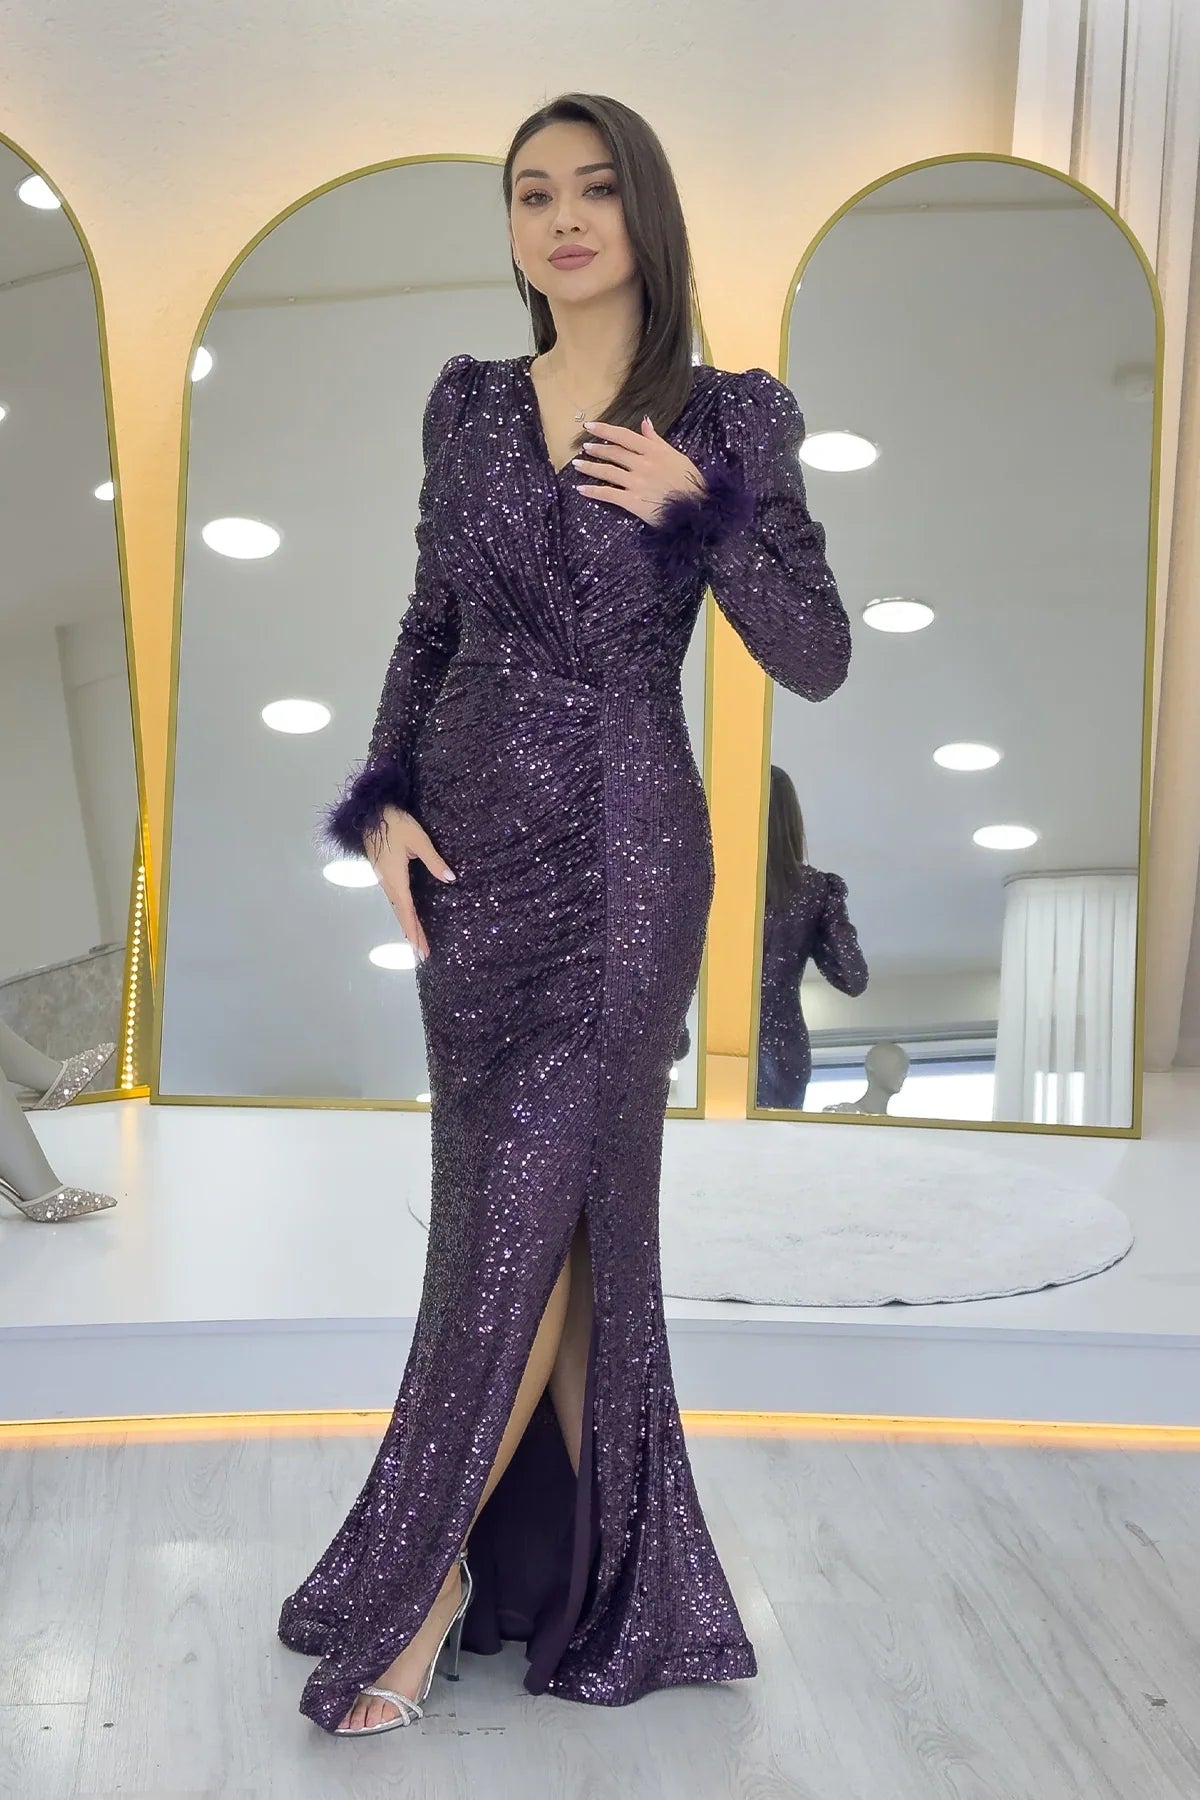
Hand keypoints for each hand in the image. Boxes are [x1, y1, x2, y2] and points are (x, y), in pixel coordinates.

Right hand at [363, 804, 455, 960]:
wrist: (372, 812)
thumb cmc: (395, 823)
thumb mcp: (419, 840)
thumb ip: (434, 861)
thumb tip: (450, 879)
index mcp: (395, 877)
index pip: (406, 910)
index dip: (414, 930)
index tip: (419, 949)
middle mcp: (387, 882)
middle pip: (401, 913)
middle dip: (412, 933)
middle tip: (421, 953)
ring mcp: (383, 877)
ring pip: (396, 906)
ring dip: (407, 923)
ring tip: (416, 939)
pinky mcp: (383, 871)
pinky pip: (394, 897)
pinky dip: (402, 910)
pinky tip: (407, 913)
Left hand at [572, 416, 706, 524]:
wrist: (697, 509)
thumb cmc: (689, 482)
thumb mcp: (676, 456)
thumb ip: (657, 440)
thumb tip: (645, 422)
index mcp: (653, 451)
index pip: (624, 436)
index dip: (605, 430)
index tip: (590, 427)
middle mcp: (643, 464)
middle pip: (613, 453)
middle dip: (596, 449)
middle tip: (584, 447)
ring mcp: (637, 483)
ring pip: (607, 472)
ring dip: (590, 467)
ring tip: (577, 464)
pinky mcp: (633, 502)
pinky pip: (609, 494)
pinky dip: (593, 491)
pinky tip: (581, 489)